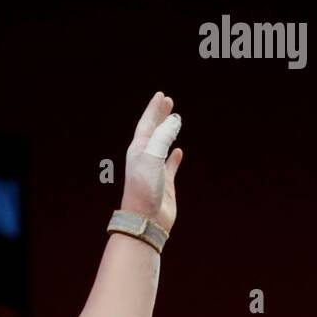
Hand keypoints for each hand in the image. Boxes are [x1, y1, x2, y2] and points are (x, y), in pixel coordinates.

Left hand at [120, 90, 183, 232]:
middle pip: (153, 132)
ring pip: (162, 147)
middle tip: (169, 102)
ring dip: (168, 134)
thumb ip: (163, 136)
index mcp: (138, 150)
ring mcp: (155, 171)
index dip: (153, 110)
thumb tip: (175, 119)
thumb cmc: (144, 189)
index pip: (146, 124)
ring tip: (175, 122)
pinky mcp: (165, 184)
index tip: (161, 96)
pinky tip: (178, 151)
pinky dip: (174, 157)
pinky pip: (170, 166)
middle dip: (160, 117)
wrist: (145, 220)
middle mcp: (145, 159)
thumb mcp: (152, 157)